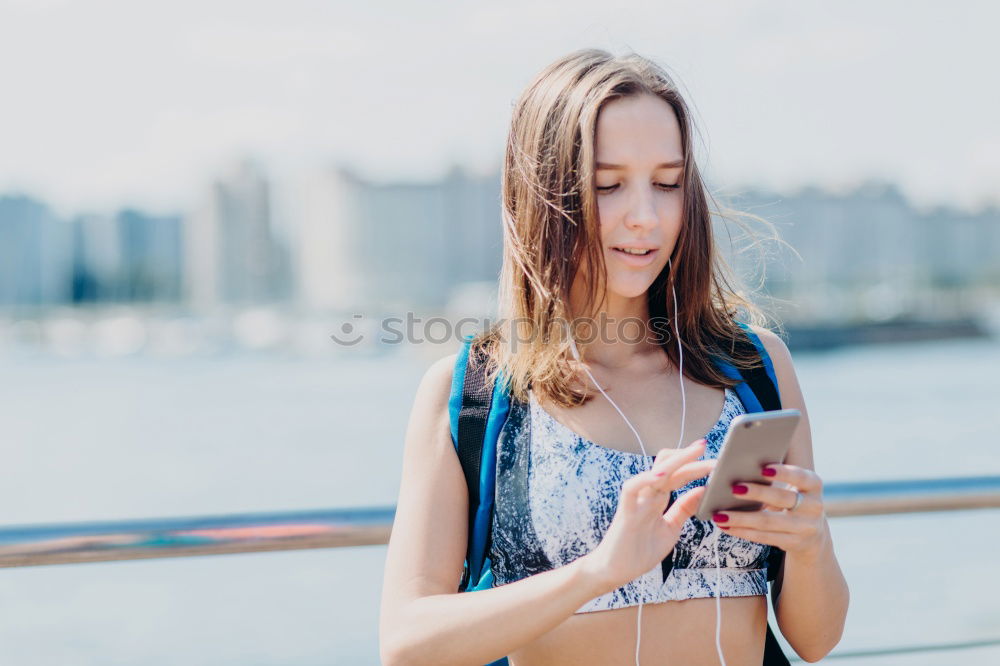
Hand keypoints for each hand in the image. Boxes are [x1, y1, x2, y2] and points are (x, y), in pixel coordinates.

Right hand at [581, 439, 715, 592]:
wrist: (614, 571)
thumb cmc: (639, 551)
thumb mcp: (670, 528)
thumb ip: (683, 509)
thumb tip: (702, 490)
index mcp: (658, 499)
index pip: (678, 475)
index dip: (695, 465)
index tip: (716, 459)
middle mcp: (647, 495)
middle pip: (668, 466)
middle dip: (688, 457)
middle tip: (707, 447)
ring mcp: (637, 501)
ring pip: (654, 472)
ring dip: (676, 461)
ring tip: (695, 452)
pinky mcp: (626, 512)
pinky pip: (632, 489)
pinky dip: (645, 479)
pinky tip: (661, 475)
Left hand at [710, 463, 827, 558]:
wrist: (812, 535)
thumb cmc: (792, 500)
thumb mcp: (793, 487)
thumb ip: (775, 478)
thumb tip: (738, 469)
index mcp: (813, 485)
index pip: (800, 476)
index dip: (783, 473)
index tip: (763, 469)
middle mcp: (814, 506)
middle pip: (782, 498)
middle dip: (757, 493)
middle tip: (734, 488)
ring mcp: (806, 527)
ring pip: (768, 522)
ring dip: (741, 518)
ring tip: (720, 515)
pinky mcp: (795, 543)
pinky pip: (764, 537)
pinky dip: (743, 531)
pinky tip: (726, 526)